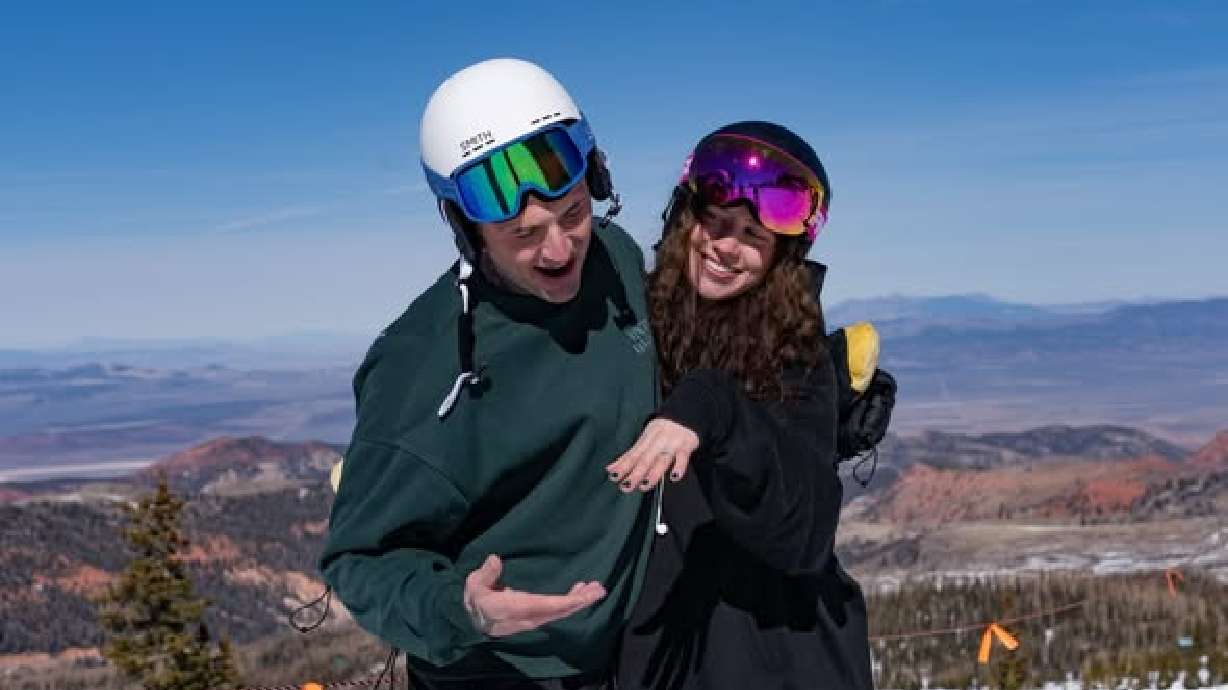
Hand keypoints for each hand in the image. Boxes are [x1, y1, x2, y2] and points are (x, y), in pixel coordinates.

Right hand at [462, 555, 605, 636]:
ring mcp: (534, 618)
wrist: (476, 621)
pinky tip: (580, 591)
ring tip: (595, 588)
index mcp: (516, 608)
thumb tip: (495, 559)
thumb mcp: (475, 586)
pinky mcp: (536, 616)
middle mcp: (529, 616)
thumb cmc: (477, 601)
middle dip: (581, 600)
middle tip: (599, 589)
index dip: (566, 602)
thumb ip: (485, 574)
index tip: (583, 595)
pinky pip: (558, 610)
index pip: (546, 606)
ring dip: (580, 600)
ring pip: (562, 611)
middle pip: (560, 610)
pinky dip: (571, 601)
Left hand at [606, 418, 699, 492]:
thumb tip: (611, 469)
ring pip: (662, 459)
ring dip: (653, 473)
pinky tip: (674, 477)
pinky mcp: (687, 445)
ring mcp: (672, 443)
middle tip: (626, 485)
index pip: (633, 455)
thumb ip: (630, 456)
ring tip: (644, 485)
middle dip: (635, 473)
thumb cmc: (663, 430)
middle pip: (645, 459)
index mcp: (646, 439)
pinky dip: (679, 467)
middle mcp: (658, 441)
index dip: (623, 466)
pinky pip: (683, 457)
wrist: (685, 414)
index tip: (614, 477)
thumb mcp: (645, 439)